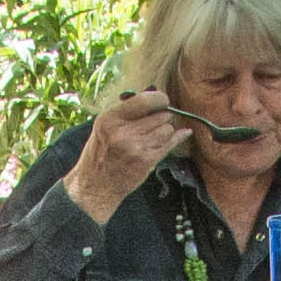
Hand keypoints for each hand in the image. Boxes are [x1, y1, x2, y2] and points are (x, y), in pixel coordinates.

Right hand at [68, 87, 183, 215]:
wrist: (96, 185)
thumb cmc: (101, 153)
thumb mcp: (105, 126)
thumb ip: (127, 111)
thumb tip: (153, 94)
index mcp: (110, 119)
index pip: (143, 100)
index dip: (159, 98)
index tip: (162, 100)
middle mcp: (123, 132)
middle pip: (160, 115)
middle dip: (162, 116)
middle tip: (157, 121)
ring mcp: (136, 148)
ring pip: (167, 129)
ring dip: (166, 130)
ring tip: (156, 135)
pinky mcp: (146, 161)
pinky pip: (170, 143)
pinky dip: (178, 137)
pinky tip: (183, 133)